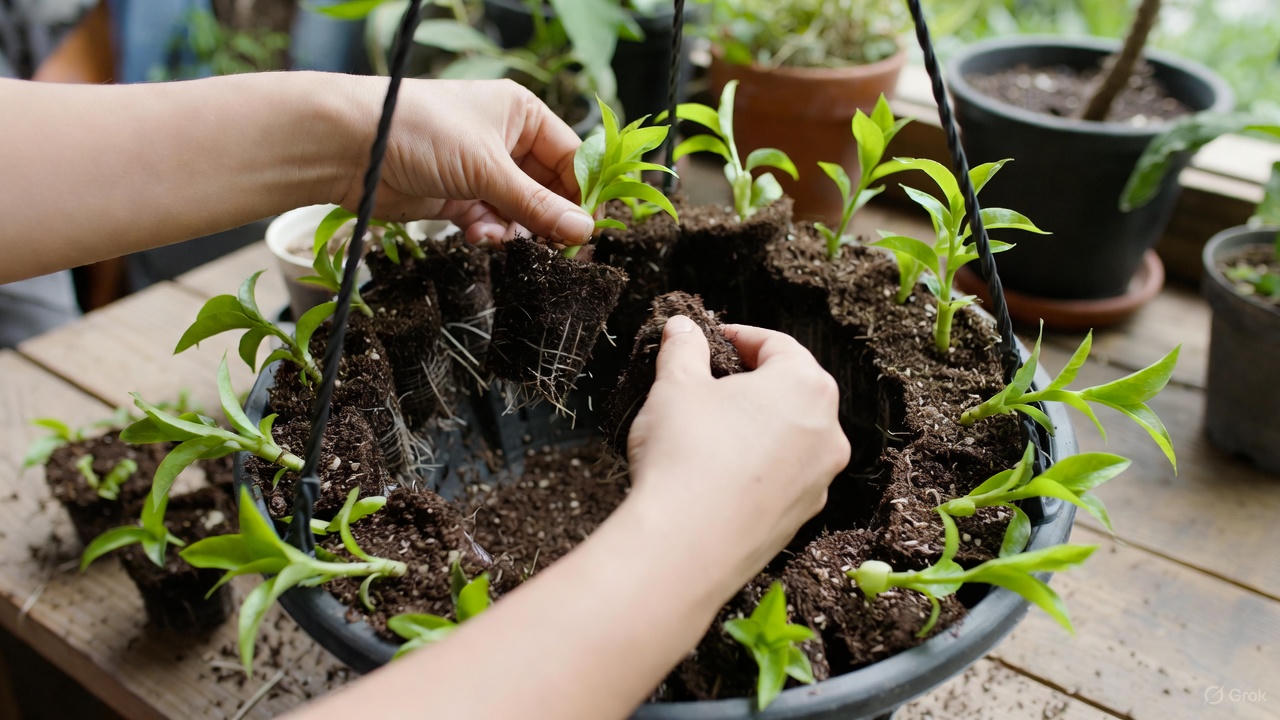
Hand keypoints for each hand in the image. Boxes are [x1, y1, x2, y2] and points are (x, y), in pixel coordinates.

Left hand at [336, 77, 594, 245]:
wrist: (350, 147)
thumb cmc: (421, 132)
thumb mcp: (488, 168)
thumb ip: (537, 205)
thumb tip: (584, 231)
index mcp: (521, 114)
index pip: (570, 157)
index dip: (581, 193)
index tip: (587, 229)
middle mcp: (504, 140)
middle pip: (547, 188)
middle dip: (549, 218)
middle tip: (557, 248)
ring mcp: (480, 171)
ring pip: (520, 211)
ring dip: (517, 230)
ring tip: (505, 239)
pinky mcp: (457, 199)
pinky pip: (491, 223)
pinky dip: (490, 235)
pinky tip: (478, 237)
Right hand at [625, 317, 850, 594]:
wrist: (687, 546)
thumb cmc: (685, 453)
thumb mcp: (675, 386)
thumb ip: (683, 349)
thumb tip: (683, 327)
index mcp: (806, 386)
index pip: (776, 345)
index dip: (738, 337)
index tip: (708, 341)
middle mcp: (828, 430)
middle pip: (791, 390)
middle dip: (750, 382)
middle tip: (707, 383)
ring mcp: (821, 478)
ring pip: (790, 436)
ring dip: (755, 426)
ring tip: (708, 431)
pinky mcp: (803, 516)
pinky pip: (782, 477)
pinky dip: (757, 467)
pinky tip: (717, 473)